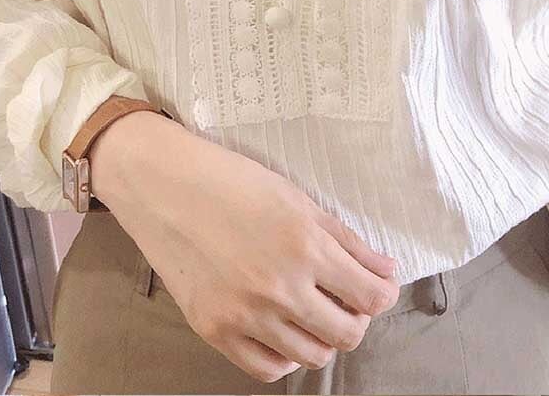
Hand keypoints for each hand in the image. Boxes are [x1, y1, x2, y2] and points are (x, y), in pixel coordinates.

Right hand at [88, 110, 399, 382]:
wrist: (164, 186)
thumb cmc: (229, 180)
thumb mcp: (296, 197)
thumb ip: (344, 239)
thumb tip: (385, 270)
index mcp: (304, 246)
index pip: (370, 296)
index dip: (383, 293)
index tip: (379, 286)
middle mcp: (280, 288)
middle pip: (347, 333)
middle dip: (358, 316)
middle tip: (347, 297)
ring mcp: (246, 316)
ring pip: (312, 356)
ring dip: (323, 335)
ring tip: (314, 309)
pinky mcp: (215, 331)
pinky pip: (268, 368)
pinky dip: (285, 355)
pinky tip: (283, 328)